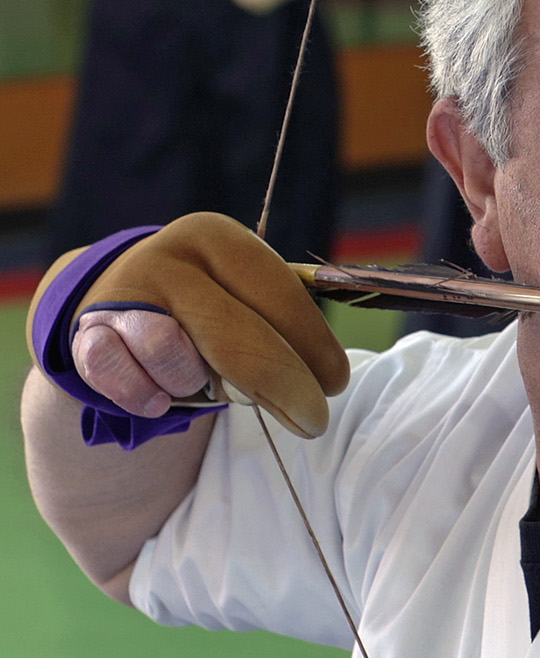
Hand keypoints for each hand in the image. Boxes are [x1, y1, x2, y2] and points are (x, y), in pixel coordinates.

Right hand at [63, 213, 348, 436]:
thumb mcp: (243, 294)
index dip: (314, 346)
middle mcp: (167, 258)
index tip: (335, 383)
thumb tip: (330, 377)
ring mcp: (120, 296)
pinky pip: (125, 381)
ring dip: (200, 386)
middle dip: (285, 386)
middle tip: (313, 419)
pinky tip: (159, 399)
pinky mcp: (85, 336)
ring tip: (204, 385)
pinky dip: (147, 397)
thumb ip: (281, 324)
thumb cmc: (203, 306)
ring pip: (175, 358)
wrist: (114, 306)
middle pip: (239, 335)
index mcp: (217, 238)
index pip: (279, 295)